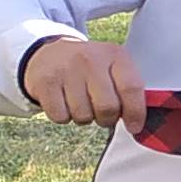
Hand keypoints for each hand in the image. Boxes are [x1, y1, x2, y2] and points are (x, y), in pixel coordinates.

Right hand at [20, 36, 150, 125]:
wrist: (49, 55)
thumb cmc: (90, 69)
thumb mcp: (114, 68)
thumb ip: (129, 90)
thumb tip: (136, 124)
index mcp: (115, 55)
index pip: (131, 87)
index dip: (135, 112)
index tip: (134, 127)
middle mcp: (91, 58)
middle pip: (107, 107)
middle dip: (107, 119)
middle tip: (102, 113)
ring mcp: (66, 69)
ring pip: (83, 115)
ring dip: (84, 118)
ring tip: (81, 102)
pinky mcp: (44, 82)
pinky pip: (60, 117)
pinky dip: (64, 116)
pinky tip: (63, 101)